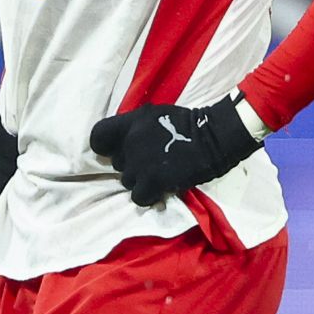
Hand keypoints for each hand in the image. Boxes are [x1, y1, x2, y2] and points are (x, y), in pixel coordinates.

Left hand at [90, 96, 261, 208]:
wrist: (215, 137)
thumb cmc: (190, 125)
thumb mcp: (156, 116)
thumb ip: (137, 127)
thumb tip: (124, 143)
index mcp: (131, 122)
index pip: (98, 136)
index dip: (105, 147)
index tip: (118, 152)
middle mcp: (130, 141)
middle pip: (118, 164)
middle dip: (132, 166)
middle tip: (152, 164)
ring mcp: (140, 162)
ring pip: (127, 181)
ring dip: (142, 182)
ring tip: (160, 176)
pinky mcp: (152, 180)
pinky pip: (138, 197)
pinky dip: (149, 196)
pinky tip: (161, 190)